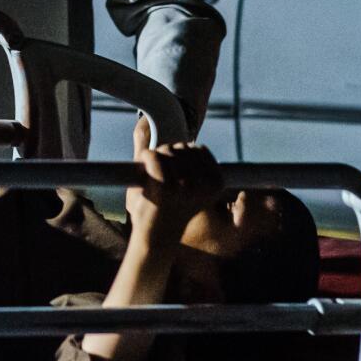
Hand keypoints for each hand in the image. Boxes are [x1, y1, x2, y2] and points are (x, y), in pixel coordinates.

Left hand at [126, 119, 223, 242]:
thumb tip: (146, 121)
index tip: (179, 180)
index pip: (199, 150)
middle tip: (164, 184)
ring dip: (156, 161)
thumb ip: (171, 154)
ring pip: (166, 150)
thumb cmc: (167, 210)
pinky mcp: (164, 189)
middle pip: (181, 147)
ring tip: (156, 184)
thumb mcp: (179, 183)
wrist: (155, 239)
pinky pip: (152, 157)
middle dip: (168, 158)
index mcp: (217, 183)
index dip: (183, 158)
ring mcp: (185, 186)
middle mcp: (205, 185)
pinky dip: (144, 163)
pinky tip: (147, 181)